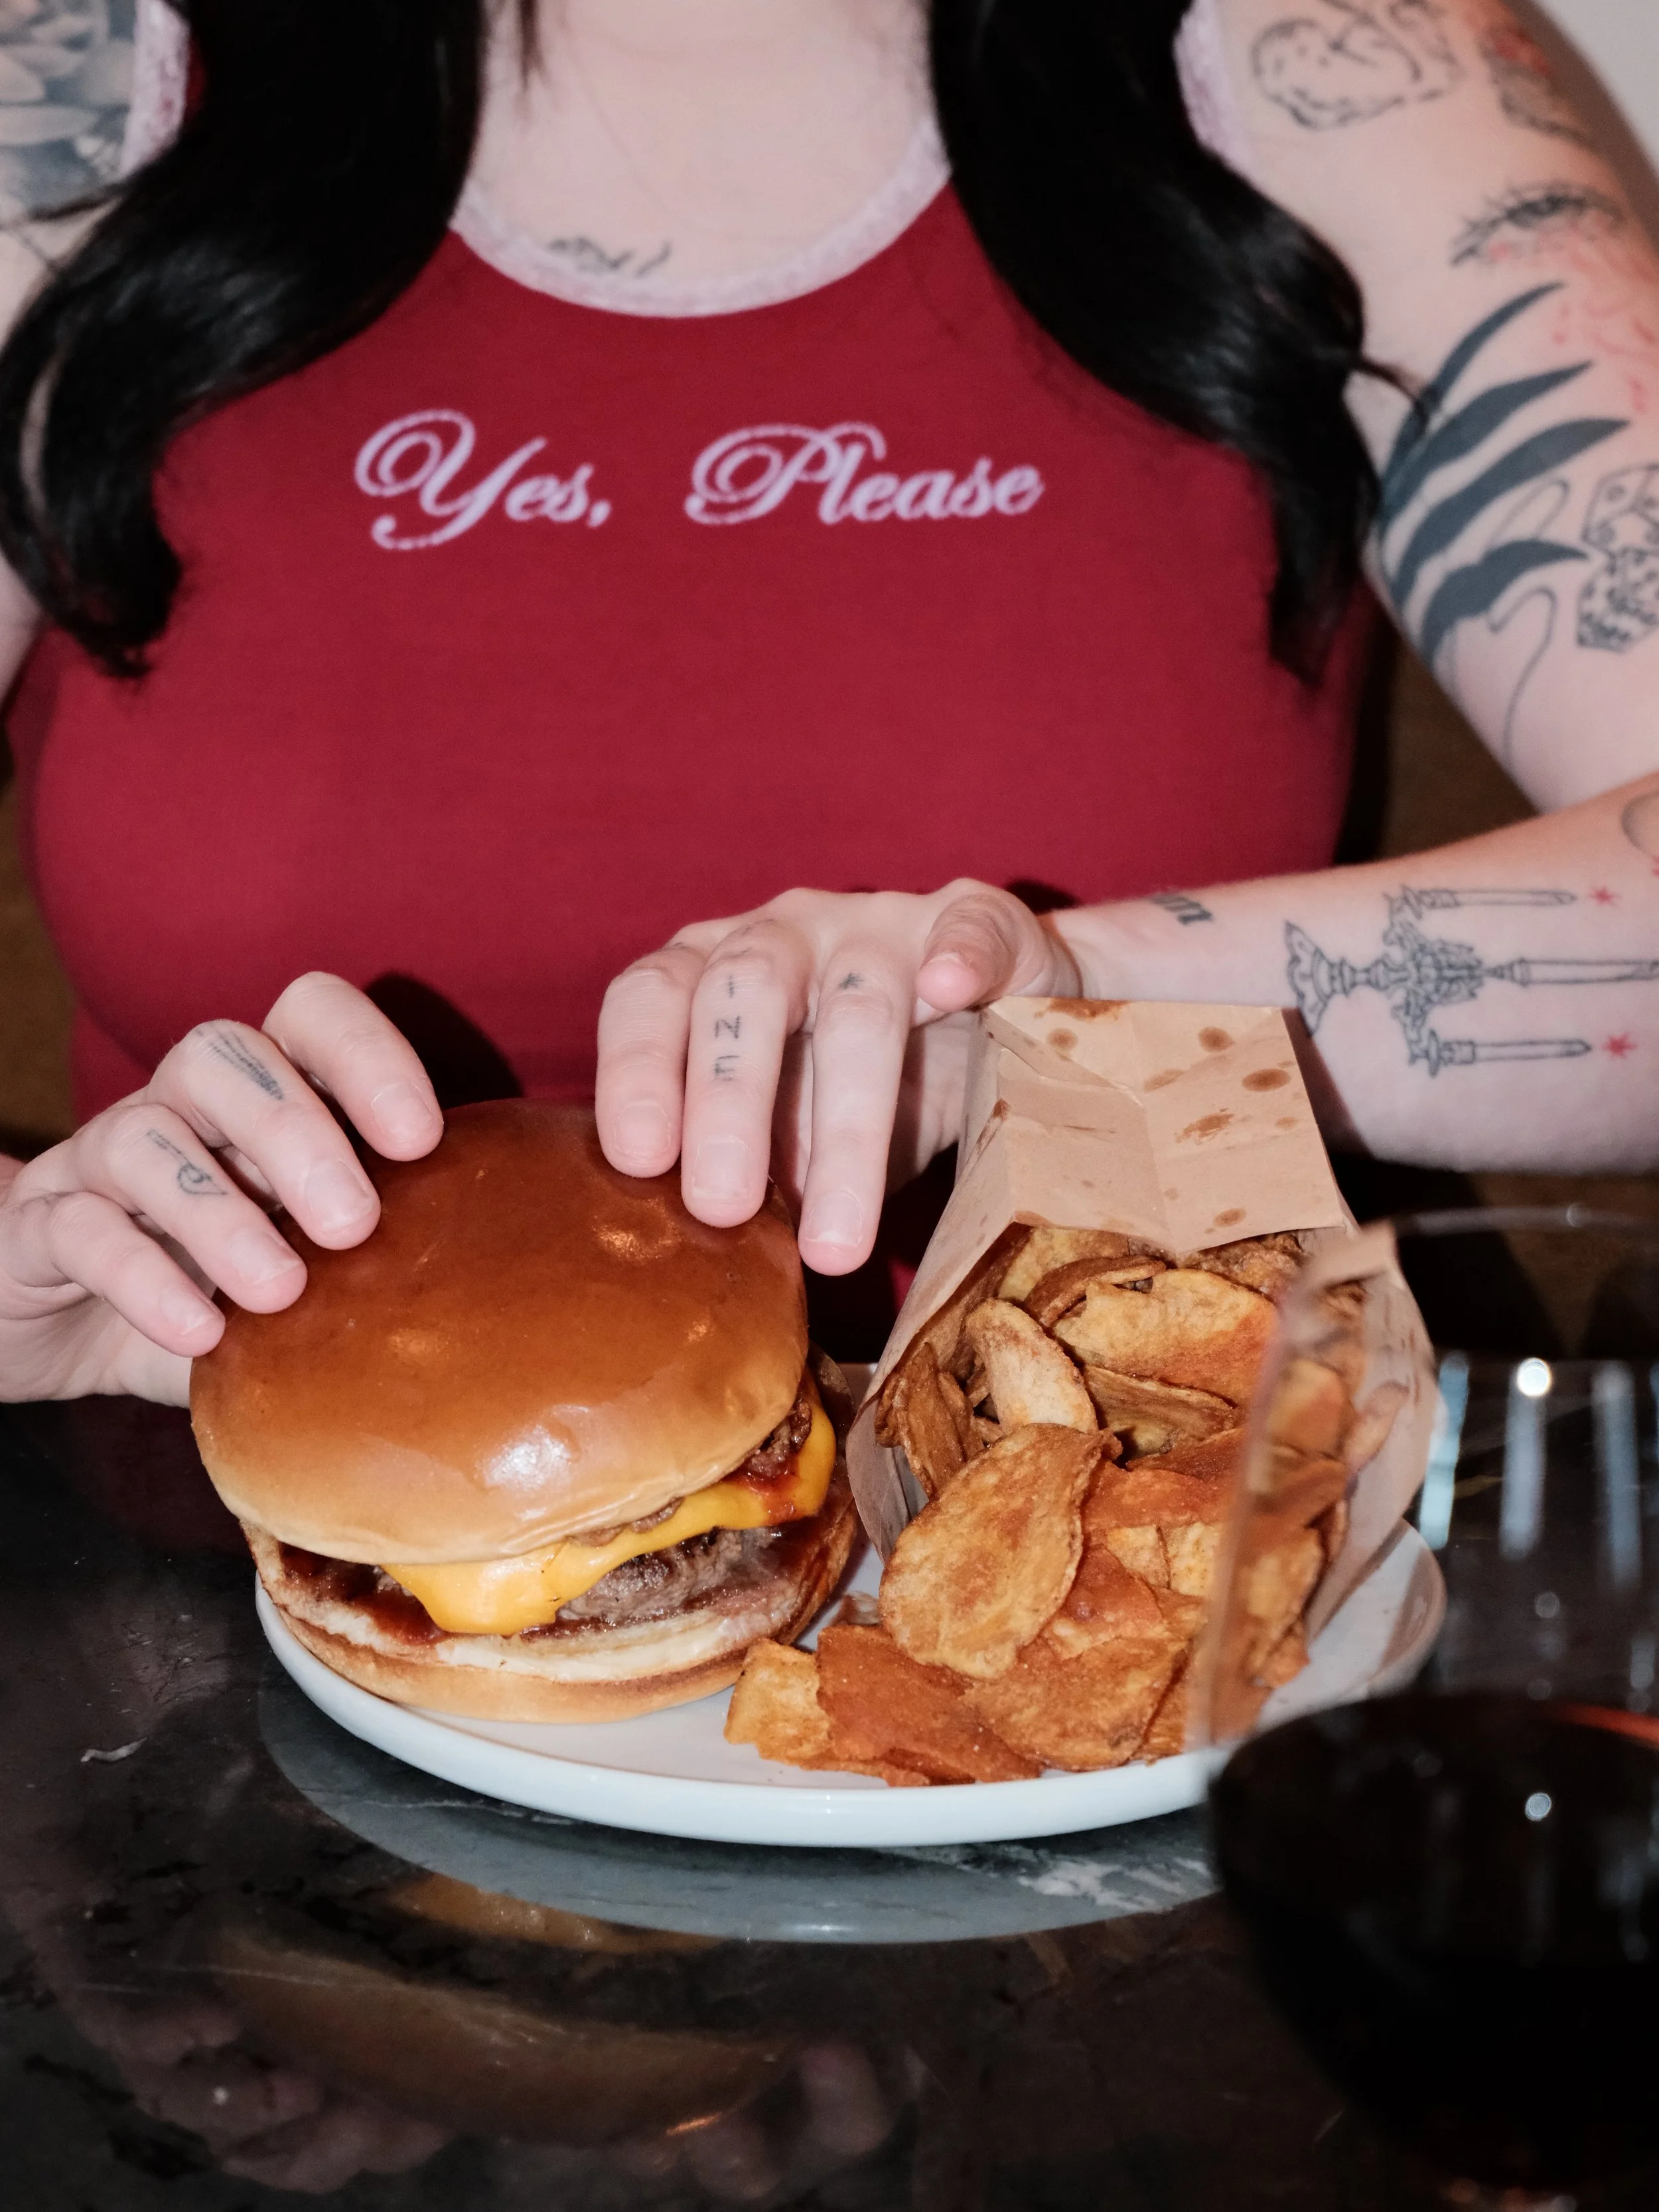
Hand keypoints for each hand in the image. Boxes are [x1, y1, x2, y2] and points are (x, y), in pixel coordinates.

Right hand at [0, 973, 441, 1405]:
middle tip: (354, 1227)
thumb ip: (371, 1277)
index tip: (420, 1140)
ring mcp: (102, 1159)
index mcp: (261, 1097)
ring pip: (147, 1133)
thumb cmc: (213, 1292)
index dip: (366, 1056)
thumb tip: (479, 1321)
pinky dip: (144, 1277)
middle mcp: (181, 1106)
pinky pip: (81, 1227)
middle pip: (226, 1054)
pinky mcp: (40, 1226)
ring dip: (221, 1212)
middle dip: (298, 1133)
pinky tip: (199, 1334)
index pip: (310, 1014)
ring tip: (281, 1291)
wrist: (57, 1329)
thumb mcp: (304, 1282)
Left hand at [596, 883, 1077, 1273]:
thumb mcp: (785, 1136)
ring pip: (862, 1005)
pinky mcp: (972, 922)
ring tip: (839, 1242)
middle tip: (721, 1208)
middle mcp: (786, 933)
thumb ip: (748, 1170)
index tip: (640, 1161)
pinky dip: (964, 953)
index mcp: (712, 972)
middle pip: (745, 992)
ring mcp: (880, 924)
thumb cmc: (848, 1095)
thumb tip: (707, 1261)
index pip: (653, 997)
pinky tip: (951, 989)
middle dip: (729, 1101)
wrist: (983, 1031)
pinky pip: (971, 923)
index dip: (638, 1072)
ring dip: (849, 1123)